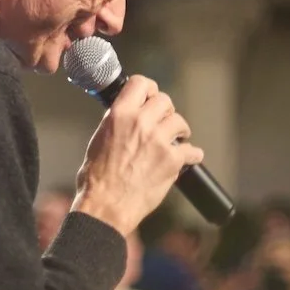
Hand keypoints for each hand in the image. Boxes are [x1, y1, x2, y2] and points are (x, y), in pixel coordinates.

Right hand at [72, 76, 203, 238]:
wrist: (106, 206)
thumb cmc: (97, 178)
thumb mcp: (99, 139)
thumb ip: (115, 122)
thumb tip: (126, 114)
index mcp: (120, 114)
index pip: (141, 83)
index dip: (148, 89)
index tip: (151, 96)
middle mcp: (141, 122)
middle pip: (165, 100)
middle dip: (165, 110)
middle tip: (164, 121)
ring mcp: (159, 141)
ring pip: (180, 121)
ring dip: (180, 130)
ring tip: (178, 139)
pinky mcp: (172, 161)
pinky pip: (192, 150)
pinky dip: (192, 154)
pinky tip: (189, 158)